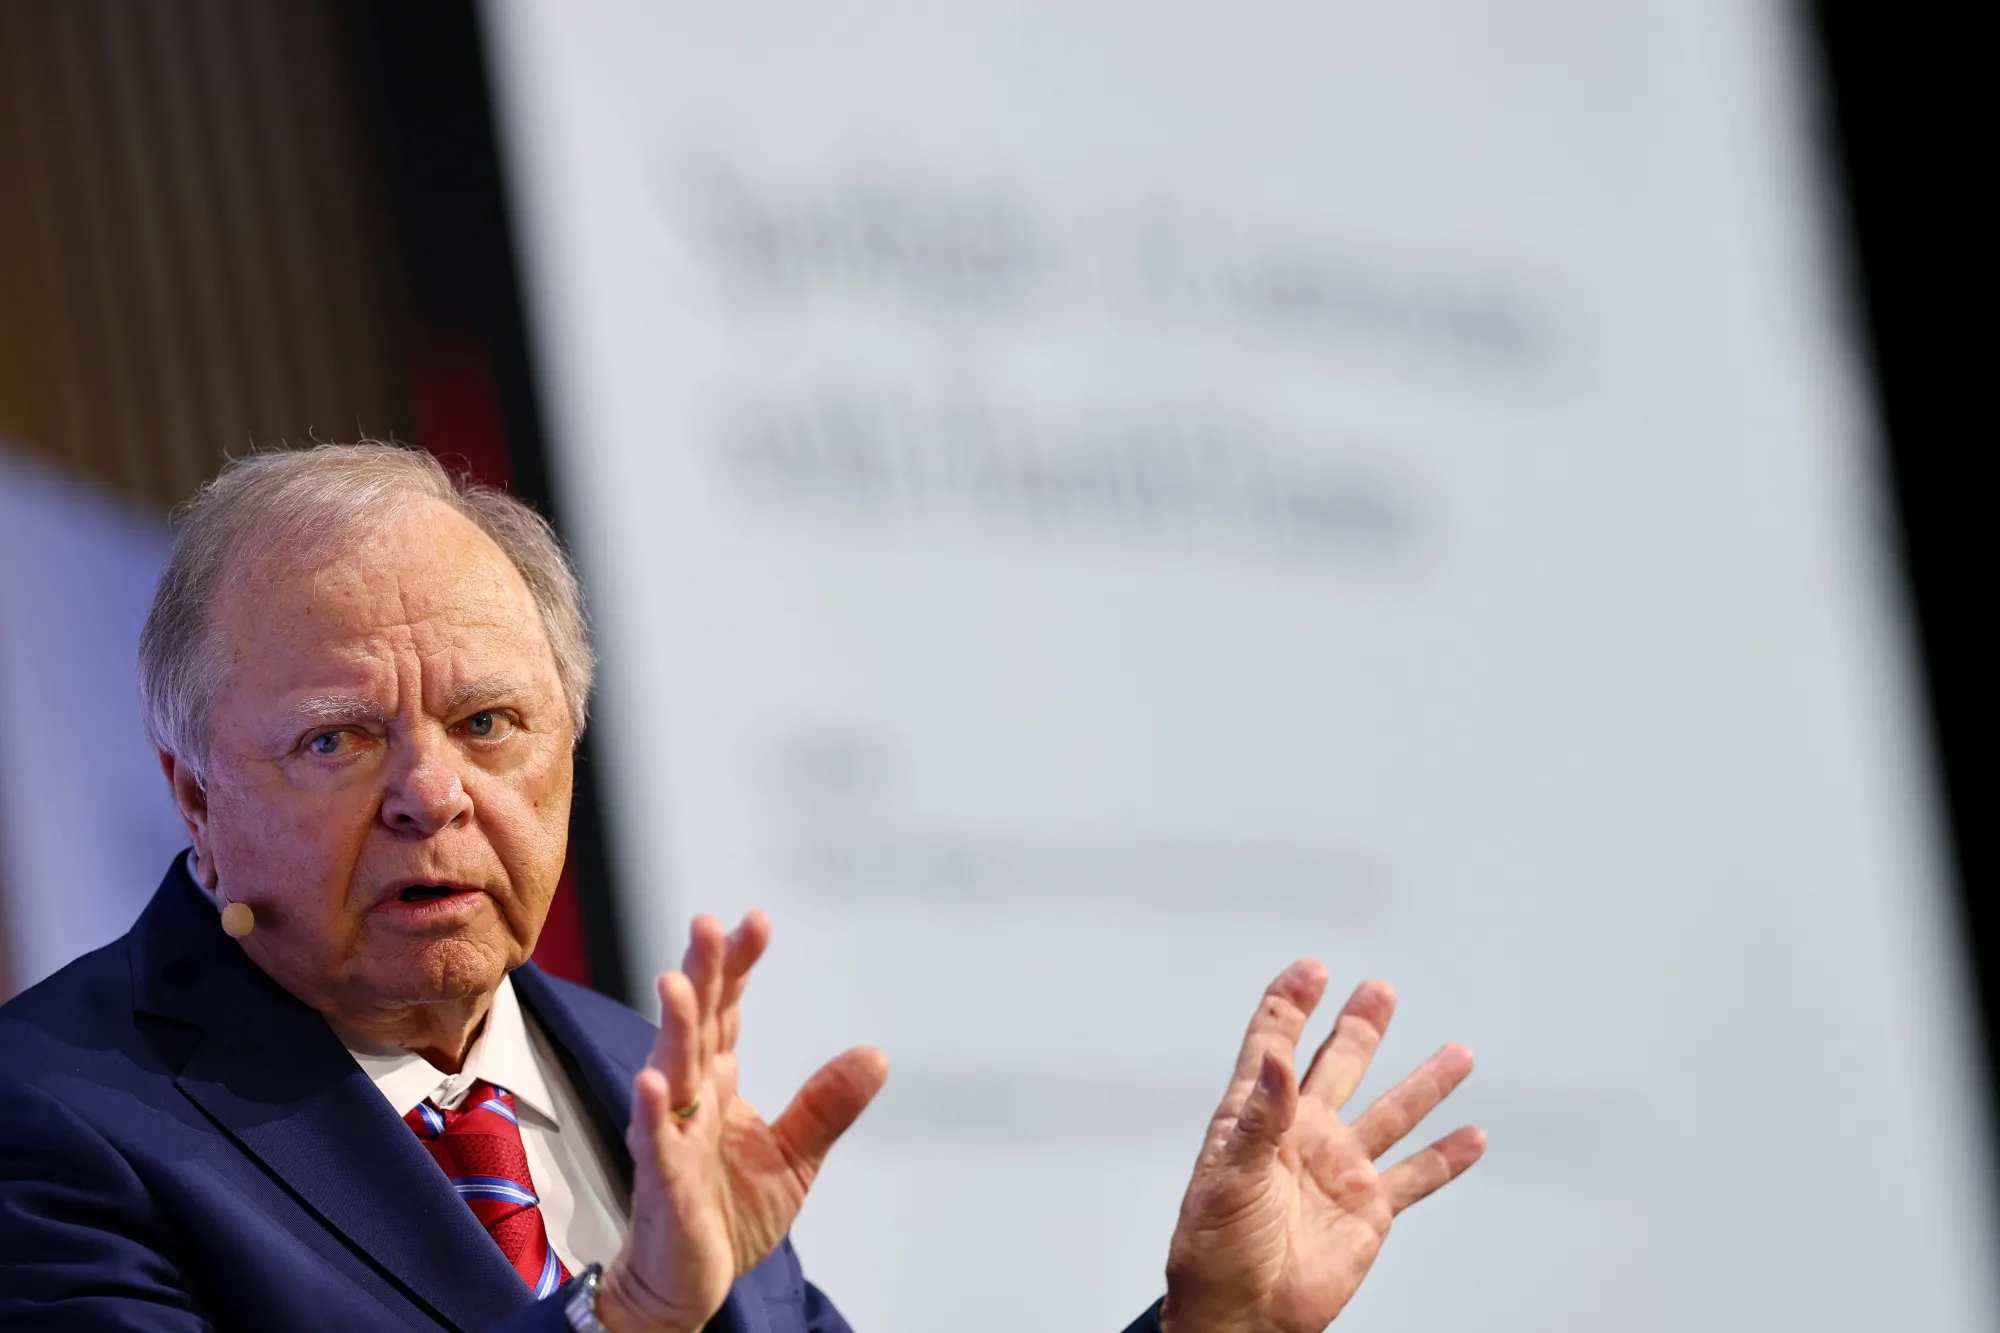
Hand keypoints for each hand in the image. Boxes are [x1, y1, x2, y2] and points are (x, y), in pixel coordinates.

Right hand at [597, 913, 888, 1332]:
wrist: (685, 1285)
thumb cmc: (726, 1215)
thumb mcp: (794, 1157)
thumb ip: (826, 1106)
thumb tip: (877, 1054)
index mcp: (717, 1086)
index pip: (727, 1013)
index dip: (738, 966)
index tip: (756, 919)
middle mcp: (689, 1101)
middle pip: (696, 1025)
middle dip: (702, 974)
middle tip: (706, 924)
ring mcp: (670, 1140)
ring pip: (671, 1072)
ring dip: (673, 1028)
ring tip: (677, 984)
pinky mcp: (663, 1186)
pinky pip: (656, 1146)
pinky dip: (653, 1116)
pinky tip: (653, 1083)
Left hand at [1161, 963, 1483, 1332]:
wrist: (1243, 1318)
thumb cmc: (1214, 1251)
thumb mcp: (1227, 1178)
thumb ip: (1259, 1118)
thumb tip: (1277, 1059)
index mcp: (1256, 1118)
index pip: (1274, 1046)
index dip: (1290, 1005)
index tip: (1312, 969)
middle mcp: (1302, 1135)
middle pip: (1339, 1065)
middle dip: (1360, 1026)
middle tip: (1380, 990)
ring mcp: (1339, 1170)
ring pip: (1392, 1114)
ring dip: (1425, 1083)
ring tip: (1458, 1052)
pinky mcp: (1369, 1210)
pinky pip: (1416, 1176)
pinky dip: (1447, 1158)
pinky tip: (1473, 1135)